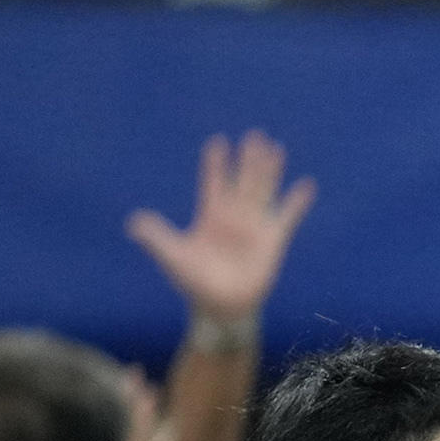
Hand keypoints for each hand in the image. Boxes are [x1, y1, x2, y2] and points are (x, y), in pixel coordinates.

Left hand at [126, 130, 315, 324]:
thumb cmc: (194, 282)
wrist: (222, 305)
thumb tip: (133, 222)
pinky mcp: (273, 240)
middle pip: (242, 180)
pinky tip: (307, 184)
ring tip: (275, 148)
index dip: (215, 165)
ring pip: (263, 191)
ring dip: (269, 170)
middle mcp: (233, 216)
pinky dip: (297, 201)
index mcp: (210, 216)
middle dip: (248, 159)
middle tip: (254, 135)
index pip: (213, 184)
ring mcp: (254, 226)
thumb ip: (156, 237)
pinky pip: (287, 216)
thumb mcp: (172, 257)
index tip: (218, 142)